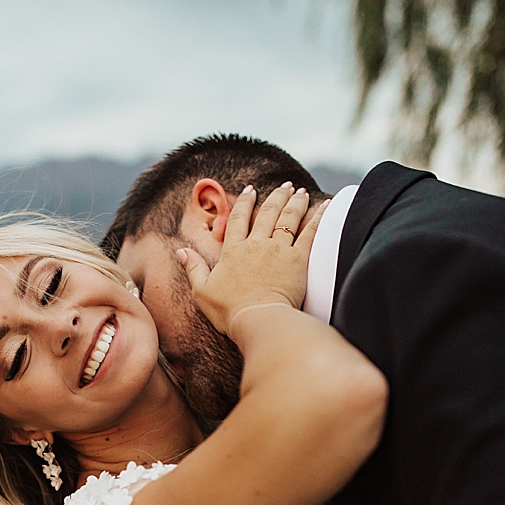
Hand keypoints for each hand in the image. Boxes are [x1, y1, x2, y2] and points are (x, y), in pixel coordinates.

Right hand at [177, 183, 326, 335]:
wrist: (258, 319)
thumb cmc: (228, 310)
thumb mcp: (202, 290)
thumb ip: (193, 267)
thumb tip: (180, 251)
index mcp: (233, 251)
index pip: (238, 220)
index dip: (244, 203)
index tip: (250, 191)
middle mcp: (256, 245)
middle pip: (267, 213)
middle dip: (276, 196)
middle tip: (284, 185)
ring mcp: (279, 250)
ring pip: (288, 218)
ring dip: (295, 202)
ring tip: (299, 191)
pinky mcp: (298, 259)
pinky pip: (310, 233)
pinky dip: (318, 217)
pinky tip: (324, 205)